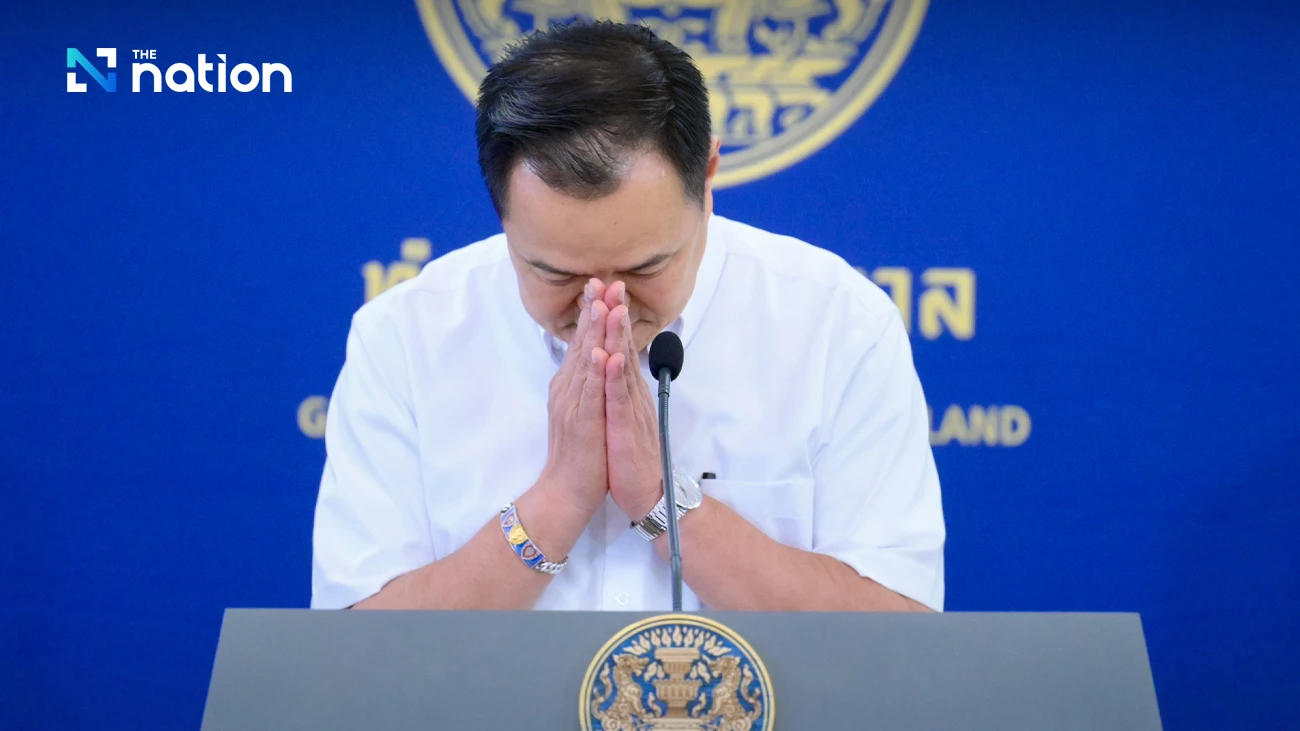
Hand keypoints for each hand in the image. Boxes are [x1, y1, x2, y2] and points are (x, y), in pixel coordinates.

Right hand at [536, 279, 610, 515]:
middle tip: (602, 279)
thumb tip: (593, 359)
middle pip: (582, 342)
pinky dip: (594, 372)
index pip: (583, 341)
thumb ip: (586, 384)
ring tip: (602, 303)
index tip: (602, 284)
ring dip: (594, 332)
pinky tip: (599, 352)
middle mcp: (568, 389)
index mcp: (571, 385)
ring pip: (585, 361)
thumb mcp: (583, 410)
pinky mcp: (581, 422)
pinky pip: (589, 393)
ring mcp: (573, 404)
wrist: (566, 490)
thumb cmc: (580, 453)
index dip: (593, 312)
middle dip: (593, 310)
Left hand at [598, 281, 663, 521]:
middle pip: (623, 347)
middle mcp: (631, 393)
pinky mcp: (626, 428)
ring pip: (623, 367)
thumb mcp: (621, 415)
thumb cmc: (629, 456)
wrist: (643, 492)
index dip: (611, 318)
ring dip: (617, 336)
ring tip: (612, 307)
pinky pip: (618, 399)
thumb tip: (612, 365)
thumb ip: (618, 389)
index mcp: (626, 390)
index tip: (604, 288)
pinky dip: (613, 377)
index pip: (617, 346)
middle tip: (612, 281)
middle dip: (617, 314)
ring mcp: (630, 409)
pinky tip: (608, 357)